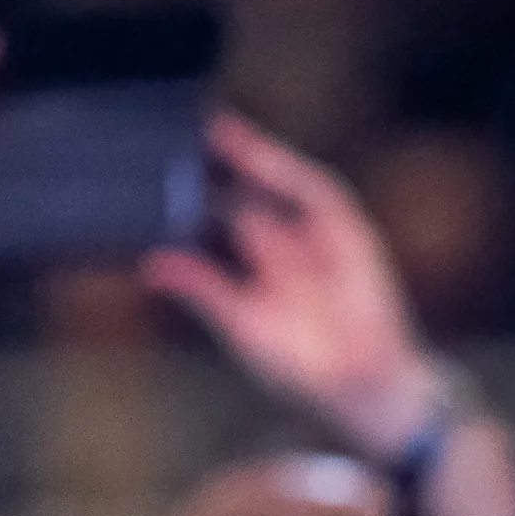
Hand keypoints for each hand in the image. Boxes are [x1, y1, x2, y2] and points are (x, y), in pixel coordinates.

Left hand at [143, 113, 443, 456]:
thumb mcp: (242, 324)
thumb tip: (151, 264)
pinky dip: (288, 171)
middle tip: (173, 133)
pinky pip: (317, 191)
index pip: (212, 218)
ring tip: (212, 129)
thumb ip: (203, 290)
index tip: (151, 169)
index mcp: (253, 267)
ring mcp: (315, 235)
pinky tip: (259, 155)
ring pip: (277, 182)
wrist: (362, 386)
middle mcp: (282, 244)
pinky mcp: (349, 231)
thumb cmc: (305, 368)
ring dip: (248, 154)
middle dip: (213, 164)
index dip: (185, 193)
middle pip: (241, 191)